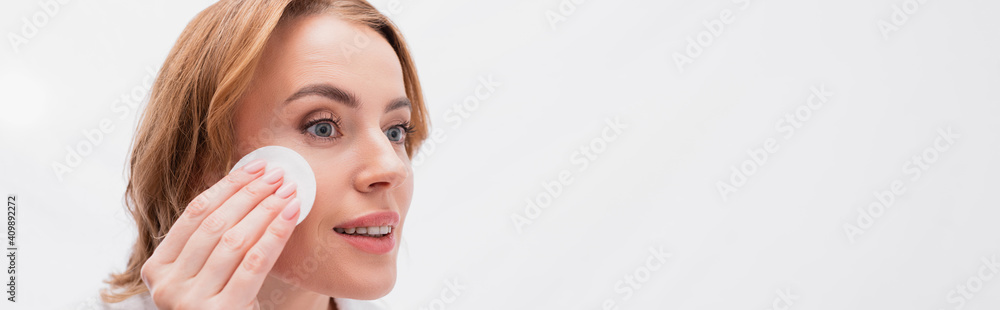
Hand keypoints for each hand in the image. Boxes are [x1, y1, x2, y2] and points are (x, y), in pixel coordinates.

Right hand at [140, 159, 300, 308]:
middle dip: (250, 194)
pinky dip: (274, 235)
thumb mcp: (204, 274)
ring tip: (289, 192)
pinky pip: (252, 264)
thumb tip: (244, 184)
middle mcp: (166, 286)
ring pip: (234, 241)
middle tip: (278, 175)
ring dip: (265, 210)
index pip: (193, 214)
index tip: (255, 166)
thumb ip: (211, 239)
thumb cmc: (220, 306)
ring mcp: (190, 302)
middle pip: (215, 225)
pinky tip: (290, 217)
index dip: (227, 186)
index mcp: (156, 270)